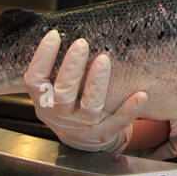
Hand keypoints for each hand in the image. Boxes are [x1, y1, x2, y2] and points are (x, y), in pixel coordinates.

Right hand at [24, 29, 146, 151]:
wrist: (82, 142)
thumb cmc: (68, 107)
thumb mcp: (53, 93)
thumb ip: (54, 71)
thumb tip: (62, 32)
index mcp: (44, 101)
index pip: (35, 80)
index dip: (42, 58)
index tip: (54, 35)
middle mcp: (61, 115)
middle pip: (63, 93)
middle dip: (72, 68)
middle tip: (81, 43)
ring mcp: (83, 126)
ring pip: (89, 106)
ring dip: (96, 83)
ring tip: (104, 60)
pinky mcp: (105, 132)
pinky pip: (119, 121)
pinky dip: (130, 109)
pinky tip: (141, 95)